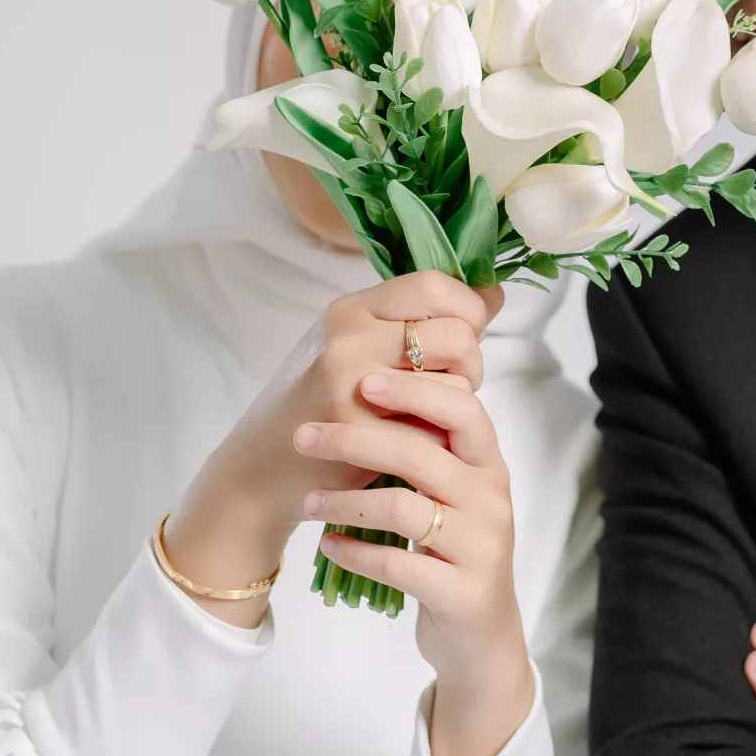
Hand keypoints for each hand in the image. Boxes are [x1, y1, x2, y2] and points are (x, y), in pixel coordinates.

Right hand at [161, 272, 498, 628]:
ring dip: (457, 404)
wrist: (262, 470)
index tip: (466, 333)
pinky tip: (415, 443)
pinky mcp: (360, 436)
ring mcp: (352, 387)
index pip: (434, 285)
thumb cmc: (318, 405)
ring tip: (428, 414)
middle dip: (471, 362)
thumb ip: (421, 320)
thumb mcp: (359, 347)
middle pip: (457, 334)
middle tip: (450, 382)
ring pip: (456, 384)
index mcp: (351, 310)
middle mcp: (349, 339)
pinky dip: (438, 440)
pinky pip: (436, 430)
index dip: (467, 308)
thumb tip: (493, 293)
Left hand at [297, 370, 534, 755]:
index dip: (414, 392)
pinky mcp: (461, 593)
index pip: (463, 409)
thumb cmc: (457, 554)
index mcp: (489, 466)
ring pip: (403, 508)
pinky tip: (328, 545)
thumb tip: (370, 393)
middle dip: (355, 439)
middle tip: (304, 436)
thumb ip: (430, 452)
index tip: (362, 382)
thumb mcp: (456, 496)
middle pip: (421, 453)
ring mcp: (481, 548)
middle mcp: (491, 500)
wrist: (482, 639)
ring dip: (345, 501)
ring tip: (308, 502)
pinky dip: (354, 551)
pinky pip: (397, 564)